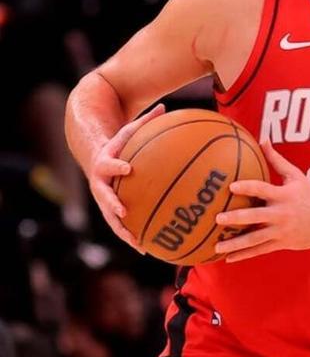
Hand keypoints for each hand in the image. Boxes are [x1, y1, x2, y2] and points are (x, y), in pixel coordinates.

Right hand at [88, 103, 165, 250]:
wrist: (96, 159)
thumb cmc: (119, 144)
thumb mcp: (128, 131)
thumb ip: (145, 121)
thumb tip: (166, 106)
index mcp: (105, 164)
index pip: (110, 164)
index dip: (118, 166)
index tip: (128, 168)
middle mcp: (101, 185)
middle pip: (105, 197)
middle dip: (113, 205)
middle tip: (124, 212)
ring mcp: (104, 201)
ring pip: (112, 219)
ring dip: (124, 232)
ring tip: (139, 245)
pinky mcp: (111, 211)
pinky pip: (122, 227)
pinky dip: (133, 237)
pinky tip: (148, 250)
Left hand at [214, 141, 309, 261]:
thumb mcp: (296, 176)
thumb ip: (277, 160)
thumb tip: (262, 140)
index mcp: (284, 195)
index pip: (263, 189)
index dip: (248, 187)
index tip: (231, 187)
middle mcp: (281, 214)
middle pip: (256, 216)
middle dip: (236, 218)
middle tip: (218, 218)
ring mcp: (281, 230)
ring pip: (255, 238)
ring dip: (235, 243)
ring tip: (217, 246)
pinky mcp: (282, 243)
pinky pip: (260, 250)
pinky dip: (244, 254)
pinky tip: (228, 258)